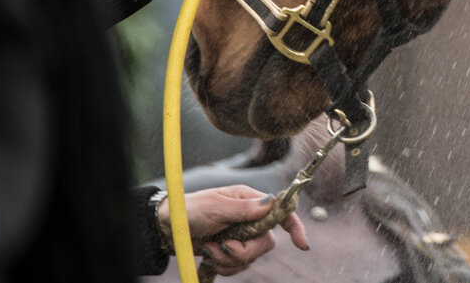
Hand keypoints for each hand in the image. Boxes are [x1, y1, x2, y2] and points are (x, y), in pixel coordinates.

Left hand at [157, 185, 308, 275]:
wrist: (168, 228)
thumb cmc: (191, 210)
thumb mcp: (216, 207)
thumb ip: (244, 208)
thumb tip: (273, 203)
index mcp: (250, 202)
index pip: (280, 212)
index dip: (295, 226)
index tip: (301, 243)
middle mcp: (249, 219)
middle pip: (266, 242)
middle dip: (245, 251)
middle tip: (225, 247)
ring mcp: (240, 236)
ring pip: (251, 258)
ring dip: (229, 259)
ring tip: (209, 250)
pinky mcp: (230, 251)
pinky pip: (238, 267)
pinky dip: (224, 267)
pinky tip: (210, 257)